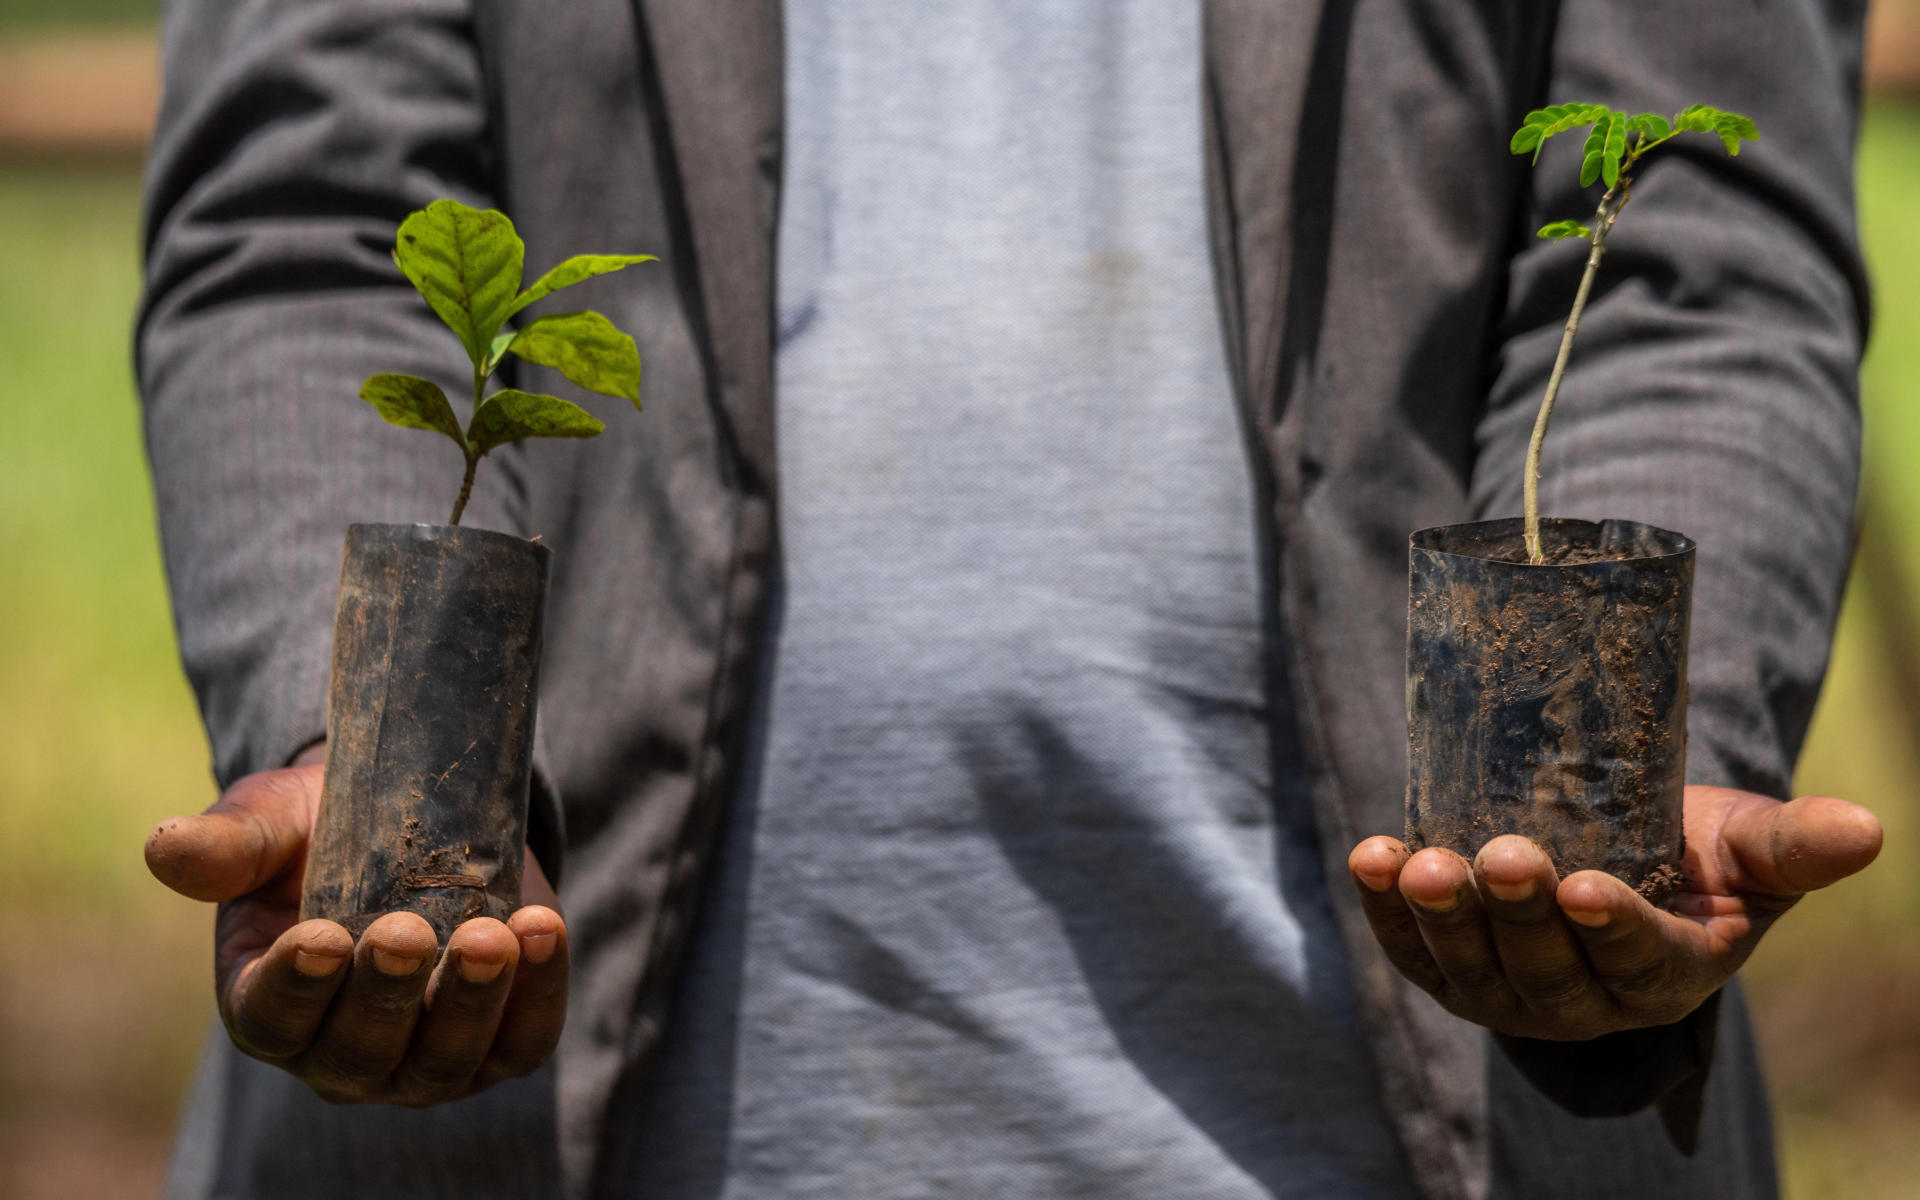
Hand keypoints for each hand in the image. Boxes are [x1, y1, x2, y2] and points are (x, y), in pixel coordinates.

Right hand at [144, 754, 568, 1104]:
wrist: (415, 824)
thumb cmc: (321, 833)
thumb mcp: (271, 824)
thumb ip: (229, 844)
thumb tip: (164, 848)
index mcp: (266, 1006)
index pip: (273, 1020)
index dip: (295, 987)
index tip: (320, 936)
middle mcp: (340, 1054)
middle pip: (362, 1051)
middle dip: (386, 992)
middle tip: (404, 928)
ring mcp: (423, 1061)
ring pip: (446, 1060)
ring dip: (472, 1001)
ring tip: (491, 935)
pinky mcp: (498, 1043)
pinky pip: (522, 1040)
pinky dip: (539, 993)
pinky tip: (543, 930)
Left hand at [1348, 786, 1880, 1040]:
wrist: (1619, 851)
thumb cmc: (1694, 852)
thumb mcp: (1750, 847)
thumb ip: (1795, 846)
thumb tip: (1867, 827)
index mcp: (1664, 977)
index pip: (1639, 963)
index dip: (1613, 929)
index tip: (1587, 887)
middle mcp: (1582, 1002)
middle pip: (1545, 971)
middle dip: (1520, 915)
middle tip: (1505, 854)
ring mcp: (1507, 991)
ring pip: (1470, 967)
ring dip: (1443, 915)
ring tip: (1423, 862)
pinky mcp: (1447, 966)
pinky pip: (1410, 948)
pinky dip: (1384, 907)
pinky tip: (1370, 856)